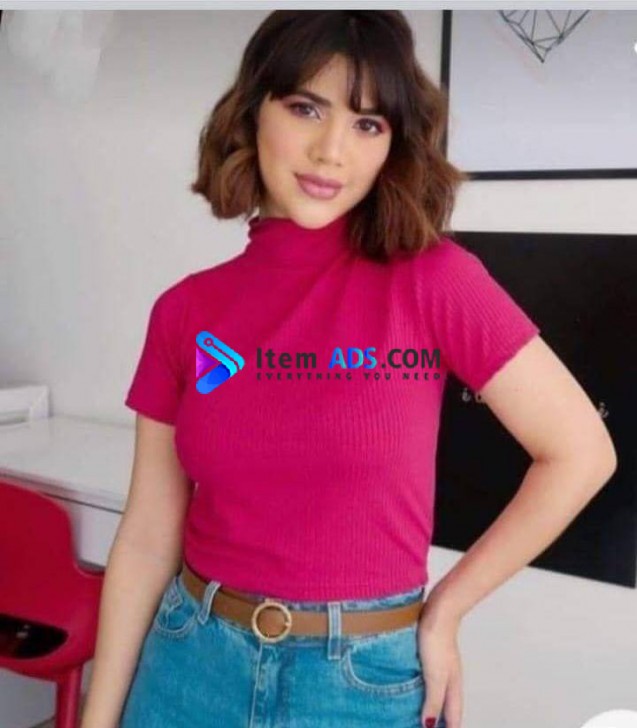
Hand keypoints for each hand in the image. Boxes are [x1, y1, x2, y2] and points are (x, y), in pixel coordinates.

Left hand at [417, 595, 463, 727]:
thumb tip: (429, 725)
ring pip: (437, 691)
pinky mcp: (430, 653)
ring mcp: (440, 664)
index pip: (453, 716)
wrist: (439, 610)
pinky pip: (427, 676)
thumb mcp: (435, 676)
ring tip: (418, 713)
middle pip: (447, 705)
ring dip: (431, 704)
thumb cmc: (438, 641)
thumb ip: (433, 700)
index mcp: (453, 686)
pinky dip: (422, 687)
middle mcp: (449, 678)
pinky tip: (412, 684)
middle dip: (440, 720)